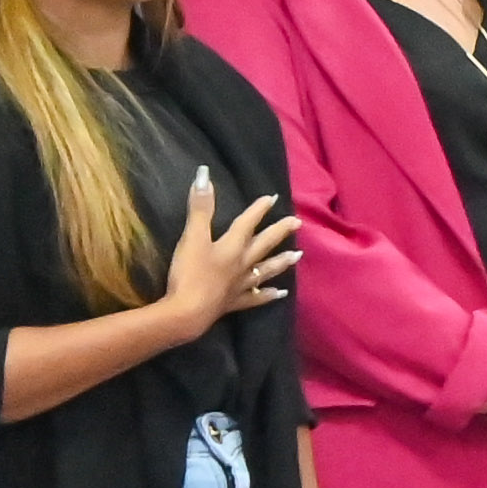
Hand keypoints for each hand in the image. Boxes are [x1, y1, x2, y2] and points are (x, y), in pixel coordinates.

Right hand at [154, 178, 297, 337]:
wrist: (188, 312)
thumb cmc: (190, 273)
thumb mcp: (192, 237)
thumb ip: (199, 207)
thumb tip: (204, 174)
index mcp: (233, 246)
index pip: (248, 223)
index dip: (258, 209)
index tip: (273, 198)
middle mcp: (243, 264)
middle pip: (264, 244)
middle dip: (280, 232)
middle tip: (298, 223)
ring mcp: (241, 285)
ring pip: (266, 270)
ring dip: (282, 261)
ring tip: (298, 255)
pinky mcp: (235, 303)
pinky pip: (257, 298)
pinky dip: (269, 295)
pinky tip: (281, 293)